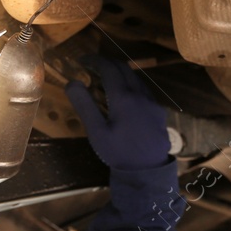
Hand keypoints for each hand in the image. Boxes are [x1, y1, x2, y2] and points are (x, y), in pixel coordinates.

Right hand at [64, 53, 173, 171]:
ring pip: (135, 77)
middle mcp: (139, 93)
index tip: (81, 60)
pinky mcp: (158, 110)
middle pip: (123, 67)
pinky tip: (124, 94)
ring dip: (120, 72)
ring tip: (106, 78)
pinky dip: (130, 83)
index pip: (108, 68)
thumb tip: (72, 82)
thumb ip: (84, 105)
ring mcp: (151, 101)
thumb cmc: (118, 152)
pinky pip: (143, 88)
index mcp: (123, 97)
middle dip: (107, 62)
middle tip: (92, 66)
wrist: (148, 170)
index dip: (94, 60)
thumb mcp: (96, 131)